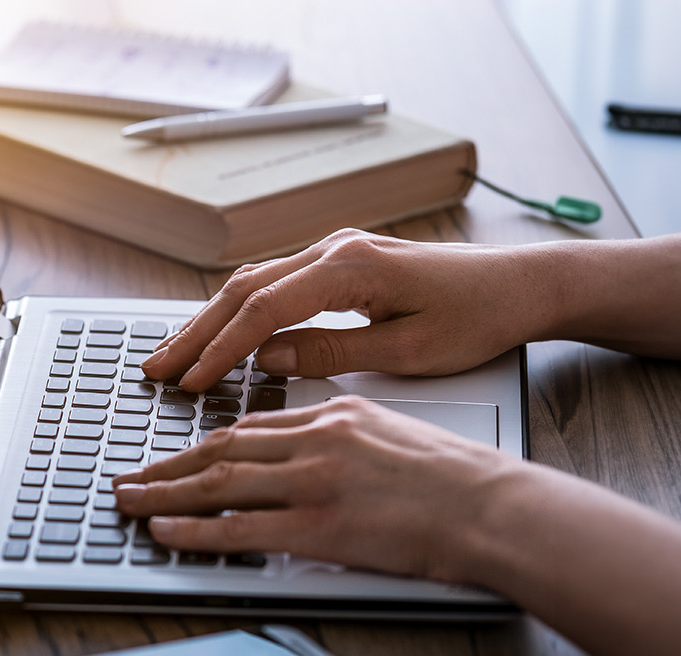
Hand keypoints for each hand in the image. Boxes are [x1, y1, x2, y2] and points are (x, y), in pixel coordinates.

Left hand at [109, 396, 529, 582]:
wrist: (495, 507)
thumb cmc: (458, 479)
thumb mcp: (393, 430)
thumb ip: (344, 433)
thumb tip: (309, 448)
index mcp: (335, 415)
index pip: (252, 427)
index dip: (205, 442)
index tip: (176, 454)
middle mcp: (316, 440)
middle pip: (223, 448)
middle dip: (169, 465)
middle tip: (132, 476)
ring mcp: (314, 481)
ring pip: (219, 482)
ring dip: (165, 493)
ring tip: (130, 501)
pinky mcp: (319, 525)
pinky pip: (238, 528)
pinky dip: (193, 529)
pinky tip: (164, 530)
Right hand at [142, 229, 559, 391]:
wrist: (522, 286)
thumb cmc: (479, 319)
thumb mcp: (409, 350)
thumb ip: (333, 352)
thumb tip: (269, 359)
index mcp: (351, 268)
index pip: (264, 309)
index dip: (222, 349)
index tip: (192, 381)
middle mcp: (335, 250)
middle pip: (243, 290)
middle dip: (196, 333)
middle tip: (158, 369)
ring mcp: (335, 252)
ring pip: (252, 282)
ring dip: (209, 320)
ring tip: (174, 355)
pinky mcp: (340, 263)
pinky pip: (273, 283)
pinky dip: (238, 311)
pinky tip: (217, 334)